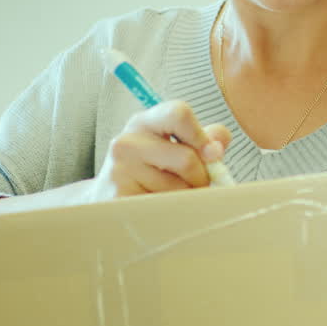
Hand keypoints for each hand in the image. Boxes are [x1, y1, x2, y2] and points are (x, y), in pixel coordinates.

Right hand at [90, 100, 232, 201]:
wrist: (109, 200)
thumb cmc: (153, 171)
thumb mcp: (177, 146)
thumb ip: (205, 140)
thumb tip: (217, 147)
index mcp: (145, 122)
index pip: (179, 113)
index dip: (202, 135)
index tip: (211, 154)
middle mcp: (127, 142)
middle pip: (187, 159)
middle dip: (201, 178)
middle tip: (194, 185)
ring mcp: (118, 171)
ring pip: (179, 189)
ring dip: (187, 198)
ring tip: (171, 196)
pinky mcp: (118, 199)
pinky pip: (165, 208)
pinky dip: (173, 212)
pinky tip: (159, 208)